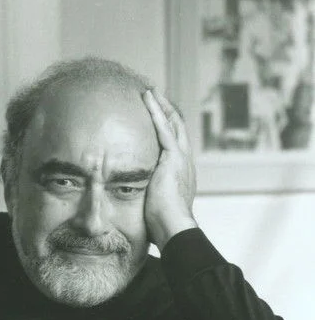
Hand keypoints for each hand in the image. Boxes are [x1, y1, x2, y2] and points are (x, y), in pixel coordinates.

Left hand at [143, 88, 197, 250]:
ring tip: (150, 91)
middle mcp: (185, 163)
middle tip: (155, 97)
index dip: (166, 131)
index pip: (174, 146)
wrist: (173, 228)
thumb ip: (148, 199)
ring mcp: (181, 158)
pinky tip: (148, 98)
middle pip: (177, 129)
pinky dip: (156, 111)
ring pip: (172, 123)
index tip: (157, 120)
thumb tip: (135, 206)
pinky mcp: (173, 157)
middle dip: (166, 112)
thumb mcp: (155, 207)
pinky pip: (164, 128)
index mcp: (181, 174)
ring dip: (161, 106)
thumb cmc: (163, 226)